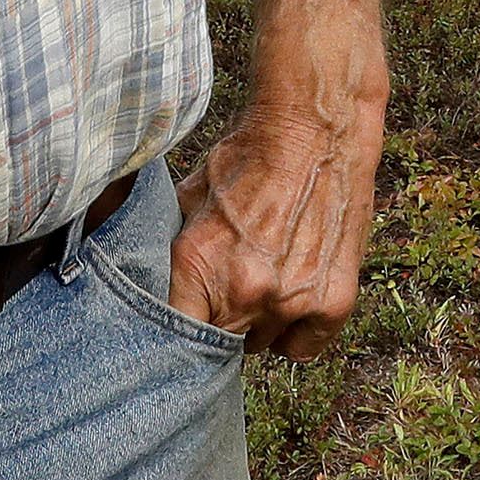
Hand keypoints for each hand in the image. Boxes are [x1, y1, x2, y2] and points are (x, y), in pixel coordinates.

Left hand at [171, 93, 383, 360]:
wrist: (314, 130)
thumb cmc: (250, 157)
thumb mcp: (190, 195)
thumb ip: (171, 244)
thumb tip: (146, 272)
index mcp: (198, 264)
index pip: (172, 337)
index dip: (176, 335)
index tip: (184, 325)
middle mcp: (244, 290)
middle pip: (218, 344)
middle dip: (220, 323)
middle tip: (229, 292)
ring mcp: (291, 301)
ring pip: (261, 346)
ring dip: (259, 324)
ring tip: (266, 283)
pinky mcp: (333, 303)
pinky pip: (302, 349)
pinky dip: (297, 332)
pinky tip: (294, 300)